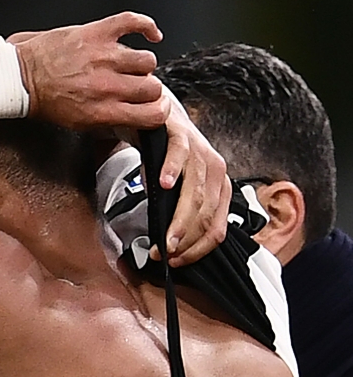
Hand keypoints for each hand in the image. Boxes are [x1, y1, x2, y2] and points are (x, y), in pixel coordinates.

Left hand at [11, 11, 167, 129]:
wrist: (20, 78)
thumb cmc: (45, 99)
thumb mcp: (78, 123)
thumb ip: (109, 121)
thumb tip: (133, 119)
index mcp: (103, 111)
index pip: (153, 115)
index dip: (158, 111)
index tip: (154, 107)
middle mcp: (106, 85)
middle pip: (153, 87)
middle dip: (148, 88)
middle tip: (136, 85)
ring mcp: (103, 57)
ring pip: (147, 60)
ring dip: (141, 64)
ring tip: (128, 65)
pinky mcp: (97, 33)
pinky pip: (134, 23)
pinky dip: (147, 27)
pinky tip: (149, 35)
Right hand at [152, 86, 229, 265]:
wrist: (157, 114)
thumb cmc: (165, 155)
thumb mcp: (179, 188)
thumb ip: (180, 212)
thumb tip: (171, 246)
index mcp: (220, 187)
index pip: (216, 229)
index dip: (197, 250)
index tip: (174, 262)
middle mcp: (215, 170)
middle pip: (206, 215)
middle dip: (186, 240)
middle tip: (165, 255)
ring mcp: (199, 151)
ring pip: (195, 193)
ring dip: (180, 220)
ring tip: (165, 239)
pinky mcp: (180, 133)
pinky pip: (179, 154)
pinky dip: (171, 170)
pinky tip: (161, 185)